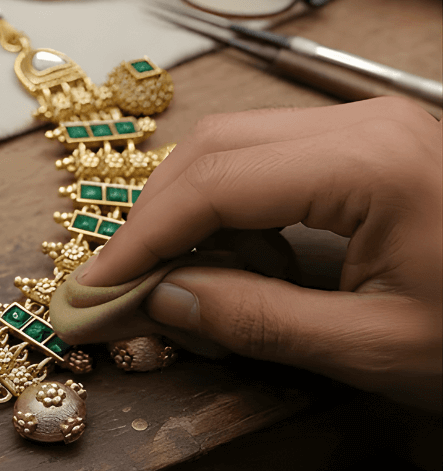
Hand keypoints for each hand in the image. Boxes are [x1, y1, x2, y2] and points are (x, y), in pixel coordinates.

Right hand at [76, 97, 441, 410]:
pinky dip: (228, 205)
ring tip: (166, 276)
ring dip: (187, 208)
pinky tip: (226, 257)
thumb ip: (256, 321)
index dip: (140, 239)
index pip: (214, 185)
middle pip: (214, 148)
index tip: (95, 287)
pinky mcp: (373, 144)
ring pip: (236, 145)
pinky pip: (272, 158)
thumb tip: (160, 300)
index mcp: (368, 164)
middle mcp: (361, 123)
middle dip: (154, 217)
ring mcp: (369, 126)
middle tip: (118, 282)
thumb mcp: (374, 347)